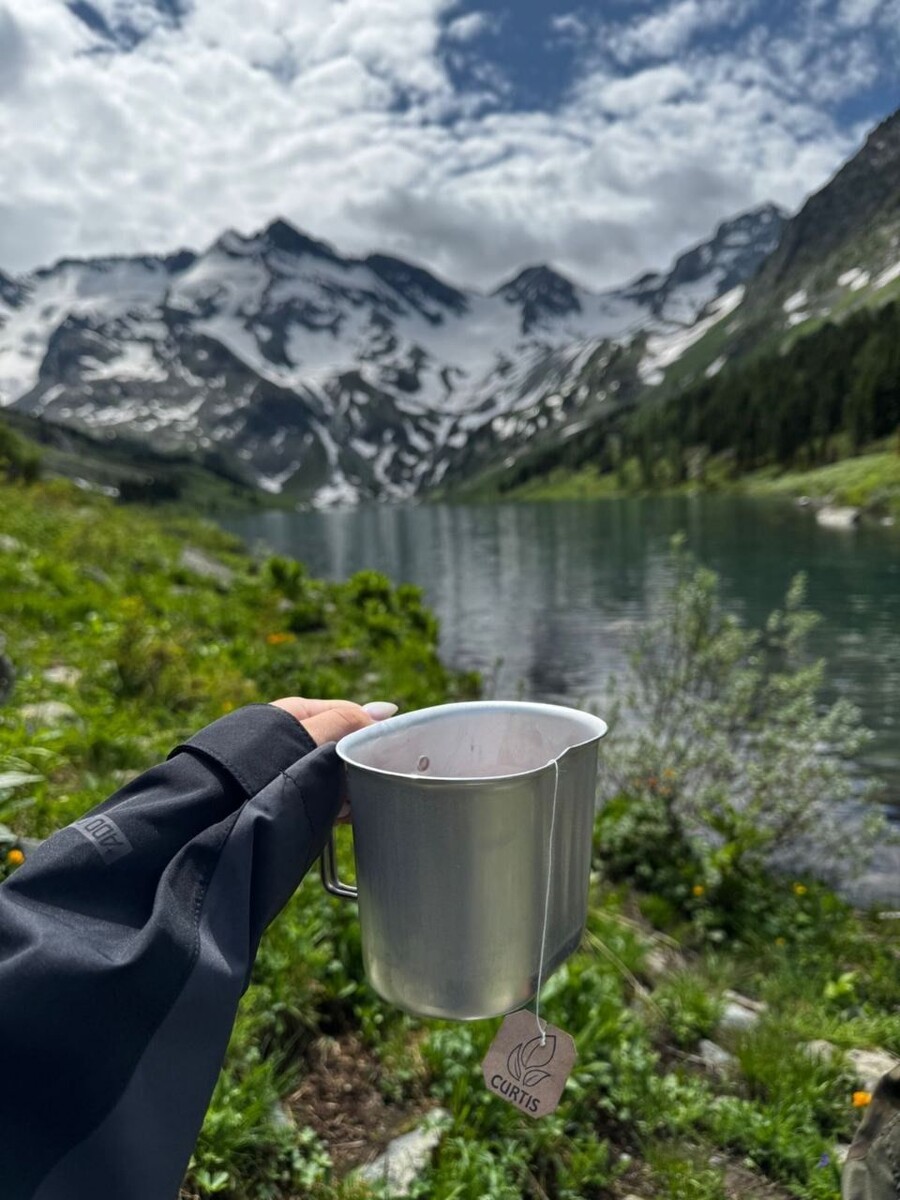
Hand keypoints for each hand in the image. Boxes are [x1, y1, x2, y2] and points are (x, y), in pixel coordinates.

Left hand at [269, 698, 397, 820]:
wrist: (222, 802)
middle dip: (358, 763)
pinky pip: (321, 792)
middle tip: (370, 781)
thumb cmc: (267, 762)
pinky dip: (333, 802)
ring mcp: (291, 765)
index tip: (389, 753)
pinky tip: (340, 814)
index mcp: (300, 713)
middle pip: (342, 745)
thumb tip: (385, 711)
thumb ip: (348, 720)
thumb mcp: (313, 734)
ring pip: (333, 771)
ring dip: (347, 786)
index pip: (350, 714)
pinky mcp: (289, 791)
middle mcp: (295, 736)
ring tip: (351, 802)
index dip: (372, 731)